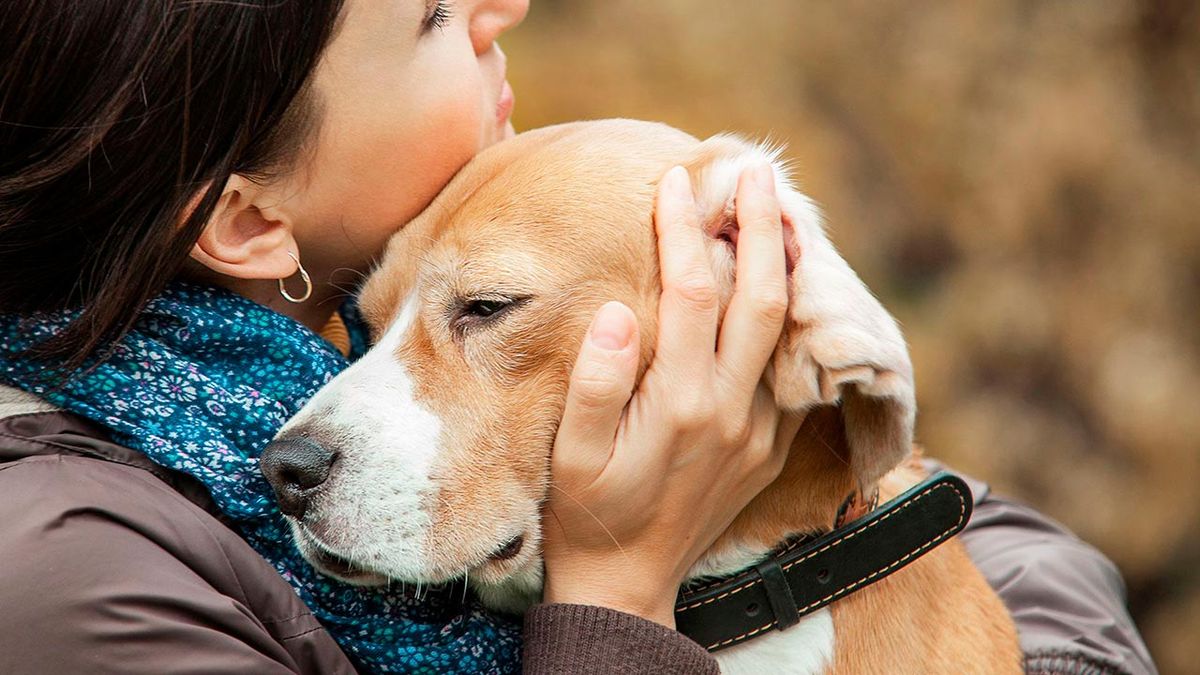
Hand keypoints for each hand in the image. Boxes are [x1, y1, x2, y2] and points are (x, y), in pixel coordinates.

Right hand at [541, 163, 803, 627]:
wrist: (629, 582)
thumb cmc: (587, 513)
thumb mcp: (571, 455)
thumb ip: (596, 383)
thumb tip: (618, 311)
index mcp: (680, 404)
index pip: (692, 293)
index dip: (685, 230)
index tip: (676, 182)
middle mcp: (731, 411)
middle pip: (762, 298)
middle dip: (760, 227)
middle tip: (755, 170)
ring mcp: (759, 430)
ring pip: (786, 330)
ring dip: (787, 264)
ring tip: (781, 211)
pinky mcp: (770, 446)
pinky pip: (790, 369)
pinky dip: (790, 317)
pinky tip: (780, 285)